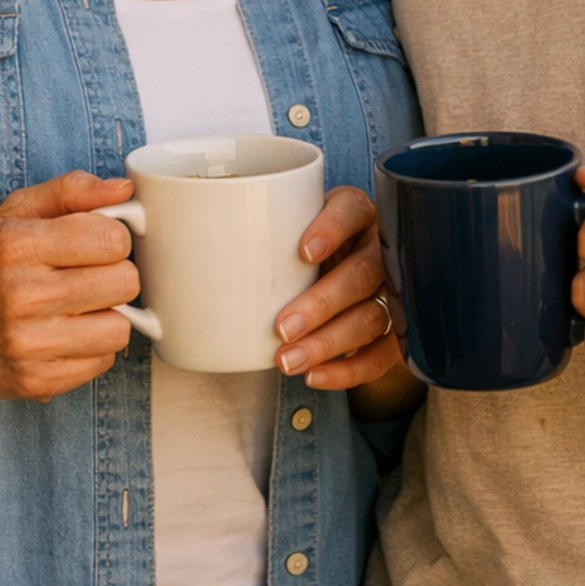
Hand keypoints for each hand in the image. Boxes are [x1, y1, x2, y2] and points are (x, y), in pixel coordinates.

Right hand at [0, 171, 141, 402]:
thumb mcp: (16, 211)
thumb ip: (71, 190)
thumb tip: (123, 188)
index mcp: (18, 245)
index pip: (113, 240)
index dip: (114, 239)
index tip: (98, 244)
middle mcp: (22, 296)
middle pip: (125, 283)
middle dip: (115, 275)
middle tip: (91, 276)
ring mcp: (29, 344)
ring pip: (120, 328)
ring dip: (109, 316)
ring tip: (81, 307)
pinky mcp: (37, 380)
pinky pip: (103, 362)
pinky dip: (93, 347)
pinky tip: (67, 333)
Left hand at [273, 187, 405, 390]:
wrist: (342, 265)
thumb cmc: (301, 244)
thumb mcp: (287, 226)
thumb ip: (253, 234)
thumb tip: (187, 258)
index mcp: (354, 212)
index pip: (350, 210)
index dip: (332, 229)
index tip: (304, 253)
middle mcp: (379, 246)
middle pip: (364, 272)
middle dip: (323, 303)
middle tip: (283, 327)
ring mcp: (393, 287)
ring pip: (374, 315)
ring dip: (330, 342)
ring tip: (288, 361)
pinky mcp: (397, 326)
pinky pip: (384, 353)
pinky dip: (350, 369)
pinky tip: (316, 375)